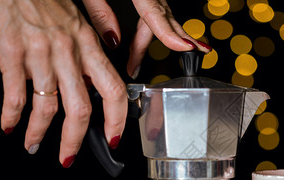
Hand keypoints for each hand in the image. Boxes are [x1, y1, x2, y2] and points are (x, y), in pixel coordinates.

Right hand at [0, 0, 127, 166]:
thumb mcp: (82, 2)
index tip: (113, 138)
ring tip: (34, 145)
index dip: (116, 120)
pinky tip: (10, 124)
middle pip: (80, 109)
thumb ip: (103, 23)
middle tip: (69, 157)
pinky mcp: (10, 52)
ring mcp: (39, 54)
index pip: (113, 90)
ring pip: (47, 106)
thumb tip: (116, 43)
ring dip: (40, 133)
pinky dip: (12, 115)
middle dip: (74, 141)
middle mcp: (67, 52)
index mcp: (88, 43)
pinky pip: (15, 93)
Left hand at [81, 0, 211, 77]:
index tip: (184, 47)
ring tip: (136, 58)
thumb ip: (99, 10)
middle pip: (161, 20)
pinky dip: (155, 25)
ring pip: (161, 16)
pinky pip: (157, 9)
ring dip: (155, 38)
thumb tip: (111, 40)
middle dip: (149, 47)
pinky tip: (148, 35)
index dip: (171, 34)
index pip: (156, 13)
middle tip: (134, 67)